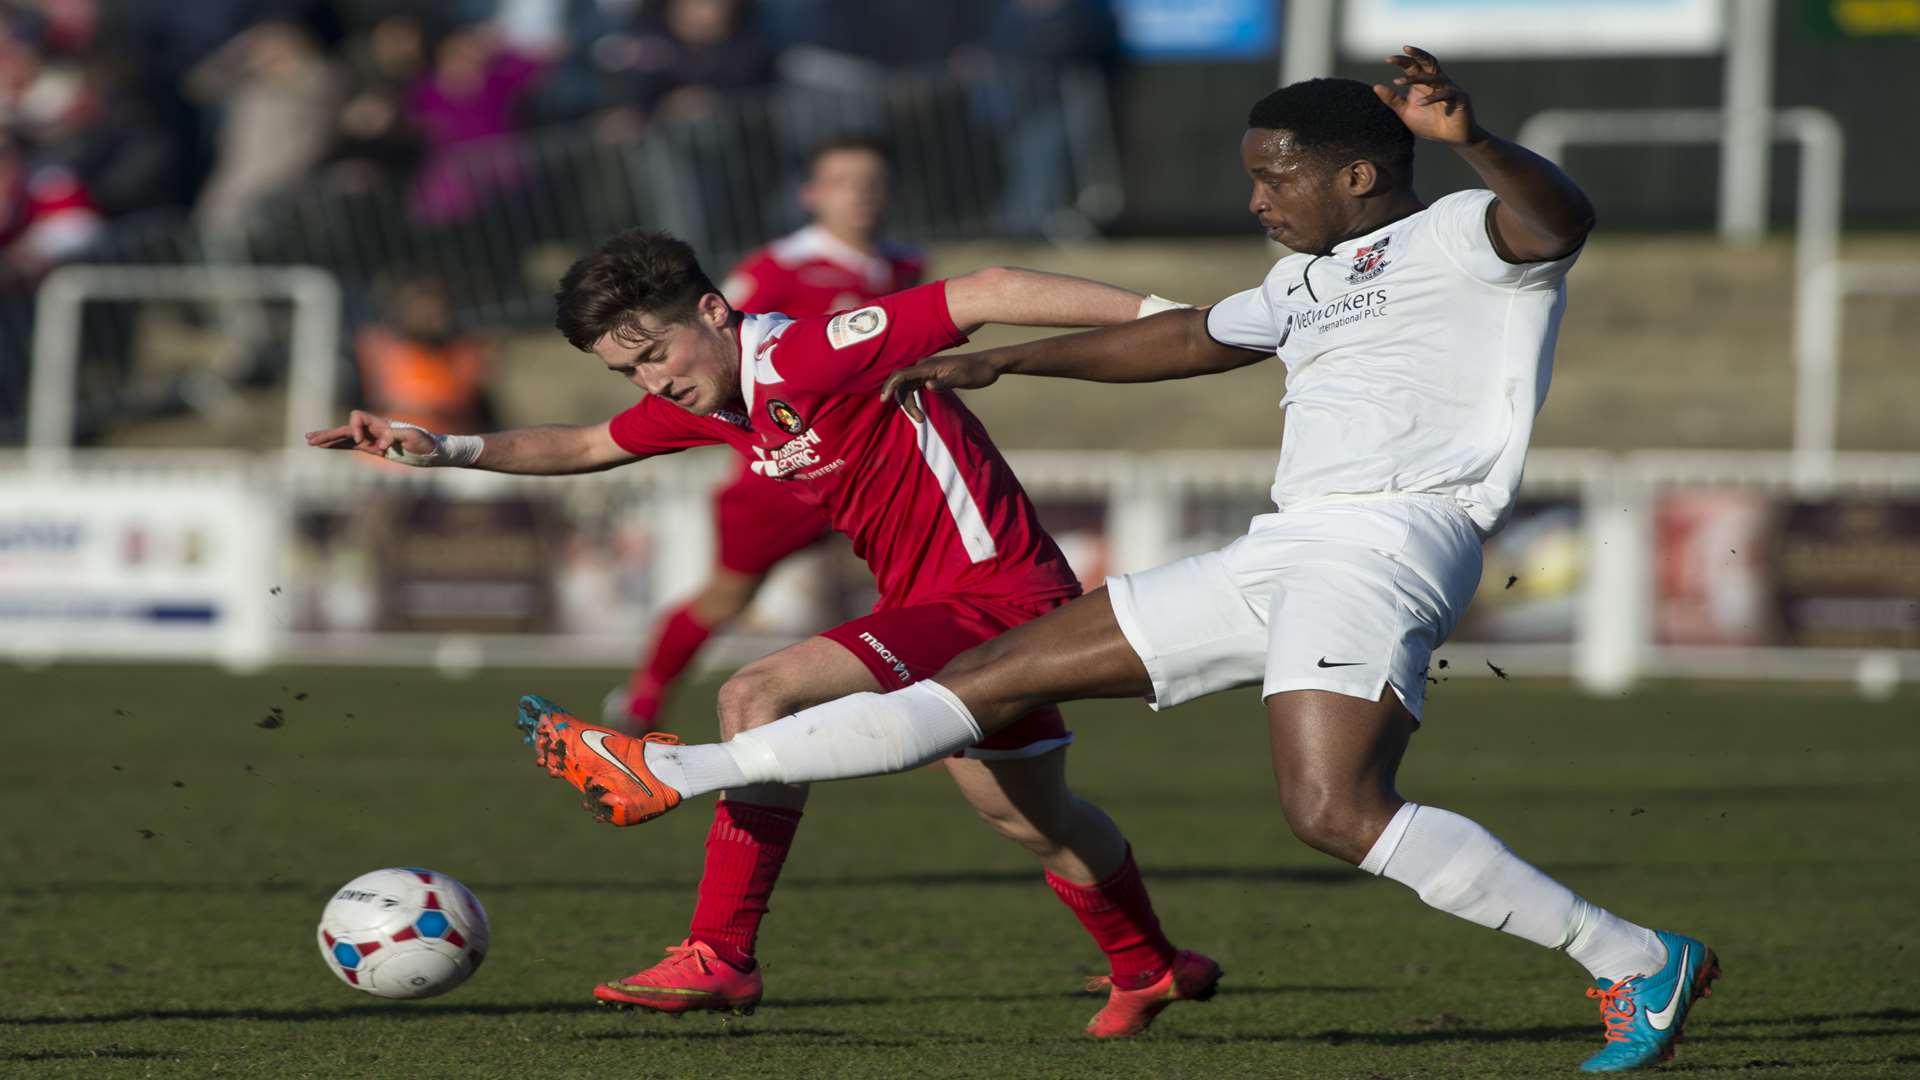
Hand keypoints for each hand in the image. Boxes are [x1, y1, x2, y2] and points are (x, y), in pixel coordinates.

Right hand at [305, 410, 432, 458]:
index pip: (358, 417)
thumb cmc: (426, 441)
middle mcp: (373, 429)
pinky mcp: (372, 449)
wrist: (432, 450)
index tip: (362, 442)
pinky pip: (350, 446)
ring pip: (345, 437)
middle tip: (311, 439)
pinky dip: (338, 446)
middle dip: (329, 433)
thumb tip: (380, 442)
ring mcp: (371, 438)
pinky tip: (325, 448)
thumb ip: (396, 436)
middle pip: (345, 427)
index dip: (354, 427)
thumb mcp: (414, 437)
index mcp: (381, 423)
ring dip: (328, 439)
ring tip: (309, 441)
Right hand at [879, 352, 1001, 421]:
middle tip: (919, 419)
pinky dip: (914, 399)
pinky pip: (915, 387)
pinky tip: (919, 409)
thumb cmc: (977, 371)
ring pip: (908, 387)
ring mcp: (928, 371)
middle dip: (905, 403)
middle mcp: (924, 367)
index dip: (890, 386)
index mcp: (928, 366)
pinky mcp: (932, 376)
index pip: (901, 374)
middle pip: (902, 384)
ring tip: (921, 419)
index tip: (883, 400)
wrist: (988, 365)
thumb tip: (927, 386)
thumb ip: (944, 382)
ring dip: (910, 403)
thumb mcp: (962, 378)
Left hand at [1374, 46, 1483, 145]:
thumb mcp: (1406, 112)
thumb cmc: (1429, 123)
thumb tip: (1375, 86)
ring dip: (1415, 78)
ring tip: (1398, 82)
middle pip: (1428, 62)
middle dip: (1417, 54)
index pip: (1413, 66)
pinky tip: (1420, 103)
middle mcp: (1437, 81)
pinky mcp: (1459, 98)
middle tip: (1404, 49)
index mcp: (1424, 82)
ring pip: (1433, 77)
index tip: (1387, 59)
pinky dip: (1432, 98)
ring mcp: (1449, 88)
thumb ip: (1393, 100)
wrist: (1451, 137)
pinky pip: (1445, 94)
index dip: (1402, 60)